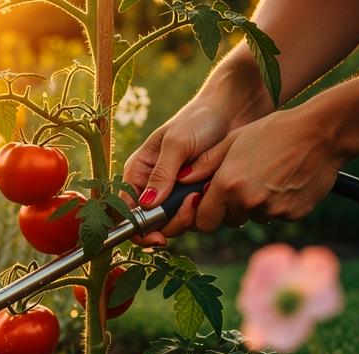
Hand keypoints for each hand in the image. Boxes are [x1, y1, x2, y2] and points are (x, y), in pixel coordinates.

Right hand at [122, 102, 236, 246]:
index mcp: (138, 173)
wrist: (233, 112)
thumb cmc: (199, 119)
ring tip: (201, 192)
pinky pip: (194, 218)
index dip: (136, 228)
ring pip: (173, 224)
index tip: (156, 235)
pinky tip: (210, 190)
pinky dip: (203, 211)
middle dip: (170, 223)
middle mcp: (152, 188)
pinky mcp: (195, 198)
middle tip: (191, 204)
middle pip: (150, 224)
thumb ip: (161, 174)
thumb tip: (146, 205)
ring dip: (189, 216)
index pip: (125, 210)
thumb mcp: (176, 143)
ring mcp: (174, 195)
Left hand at [170, 106, 346, 233]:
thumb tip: (181, 181)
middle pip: (228, 221)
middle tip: (242, 182)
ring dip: (254, 205)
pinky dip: (277, 204)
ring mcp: (273, 211)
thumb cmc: (274, 131)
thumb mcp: (233, 141)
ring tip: (267, 175)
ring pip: (253, 218)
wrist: (323, 132)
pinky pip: (276, 216)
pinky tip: (286, 180)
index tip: (207, 202)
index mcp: (227, 185)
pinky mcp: (294, 215)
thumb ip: (204, 164)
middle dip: (229, 208)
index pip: (203, 221)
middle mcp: (248, 202)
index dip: (203, 213)